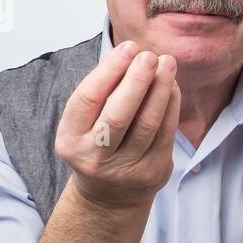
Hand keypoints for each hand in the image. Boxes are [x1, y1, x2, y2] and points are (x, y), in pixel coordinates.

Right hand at [55, 41, 179, 210]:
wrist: (109, 196)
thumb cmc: (96, 144)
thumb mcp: (84, 123)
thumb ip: (102, 92)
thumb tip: (131, 53)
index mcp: (70, 139)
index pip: (88, 99)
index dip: (109, 70)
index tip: (128, 47)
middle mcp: (94, 157)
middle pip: (119, 115)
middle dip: (137, 81)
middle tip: (150, 55)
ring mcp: (125, 169)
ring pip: (147, 124)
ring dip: (160, 90)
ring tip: (167, 63)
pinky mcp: (152, 173)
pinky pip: (166, 134)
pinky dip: (171, 106)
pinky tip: (172, 87)